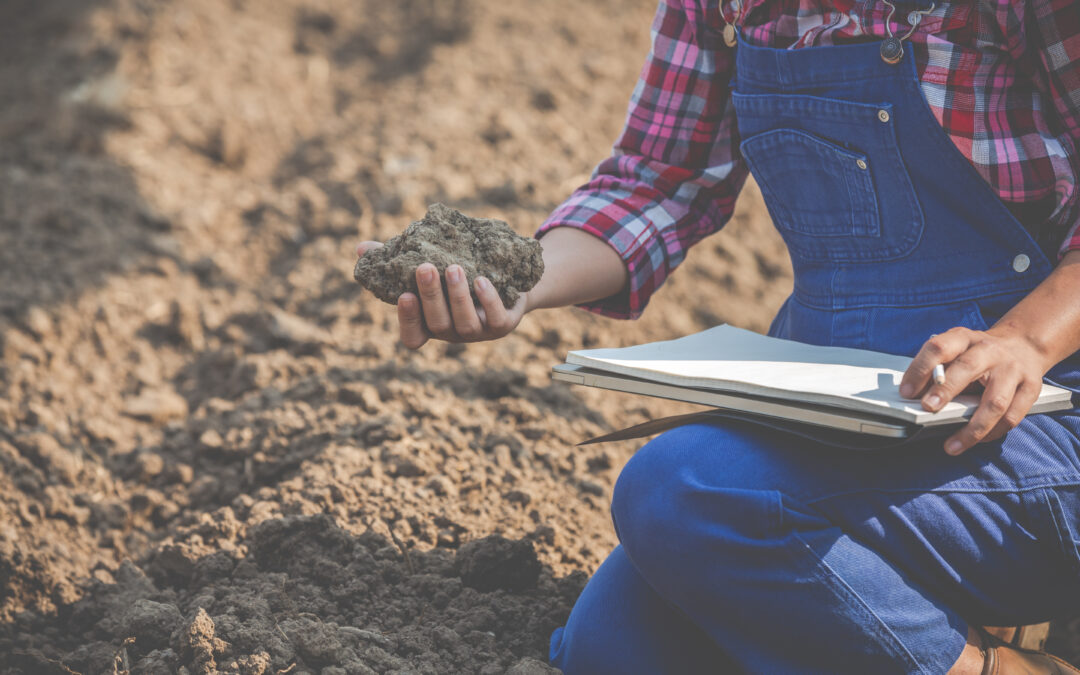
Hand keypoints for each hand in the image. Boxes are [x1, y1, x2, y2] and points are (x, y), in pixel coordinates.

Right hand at [356, 241, 527, 348]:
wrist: (507, 276)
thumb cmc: (459, 271)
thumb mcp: (429, 265)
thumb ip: (396, 261)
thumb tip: (361, 249)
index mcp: (431, 323)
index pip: (413, 337)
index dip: (408, 321)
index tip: (403, 295)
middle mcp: (453, 332)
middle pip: (438, 324)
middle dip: (431, 297)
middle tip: (425, 267)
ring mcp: (479, 331)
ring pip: (465, 323)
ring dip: (457, 296)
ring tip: (454, 268)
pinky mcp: (504, 324)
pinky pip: (496, 318)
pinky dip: (488, 300)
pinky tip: (481, 280)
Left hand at [899, 326, 1051, 454]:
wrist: (1023, 346)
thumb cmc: (978, 354)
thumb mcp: (955, 351)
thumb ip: (937, 370)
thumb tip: (913, 398)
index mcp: (964, 339)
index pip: (939, 348)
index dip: (920, 369)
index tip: (906, 392)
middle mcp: (990, 351)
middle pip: (967, 368)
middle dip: (946, 389)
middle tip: (928, 408)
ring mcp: (1013, 370)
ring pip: (995, 402)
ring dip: (972, 427)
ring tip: (951, 445)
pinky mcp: (1030, 389)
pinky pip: (1011, 417)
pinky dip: (991, 433)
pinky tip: (975, 441)